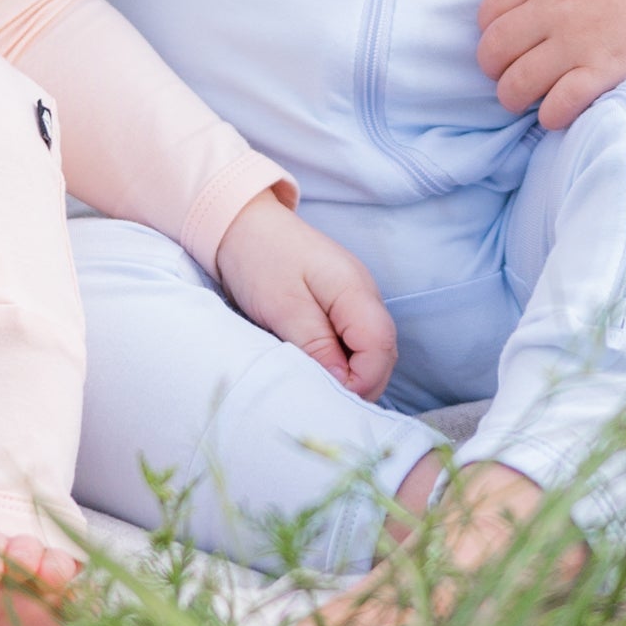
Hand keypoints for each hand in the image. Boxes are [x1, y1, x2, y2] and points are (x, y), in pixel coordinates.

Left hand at [215, 189, 396, 397]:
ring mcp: (355, 299)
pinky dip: (343, 361)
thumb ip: (316, 345)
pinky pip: (354, 341)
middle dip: (361, 384)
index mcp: (355, 291)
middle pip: (383, 352)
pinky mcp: (341, 304)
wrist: (243, 223)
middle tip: (323, 401)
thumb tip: (342, 384)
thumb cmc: (260, 259)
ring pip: (371, 350)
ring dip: (352, 374)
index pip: (381, 347)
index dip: (362, 381)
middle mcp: (365, 295)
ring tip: (319, 389)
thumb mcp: (283, 307)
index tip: (330, 398)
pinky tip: (319, 369)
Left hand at [476, 0, 625, 131]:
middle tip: (509, 76)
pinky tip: (557, 111)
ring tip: (526, 99)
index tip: (504, 44)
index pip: (490, 10)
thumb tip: (516, 10)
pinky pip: (558, 105)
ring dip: (514, 97)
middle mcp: (556, 9)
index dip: (489, 32)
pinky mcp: (605, 72)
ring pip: (517, 83)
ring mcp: (579, 42)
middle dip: (494, 69)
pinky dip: (550, 115)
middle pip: (495, 50)